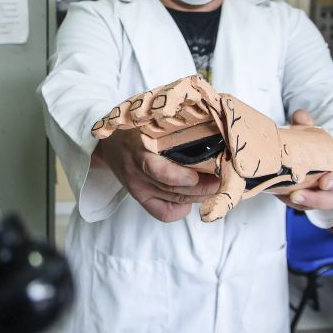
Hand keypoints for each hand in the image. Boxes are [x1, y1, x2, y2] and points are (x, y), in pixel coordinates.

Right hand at [92, 128, 219, 221]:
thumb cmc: (135, 128)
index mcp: (139, 148)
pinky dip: (182, 210)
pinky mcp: (140, 199)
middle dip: (203, 186)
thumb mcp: (149, 119)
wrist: (109, 145)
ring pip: (175, 199)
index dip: (180, 177)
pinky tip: (190, 199)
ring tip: (216, 185)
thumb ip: (173, 121)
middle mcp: (137, 172)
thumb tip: (210, 119)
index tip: (200, 173)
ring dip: (199, 195)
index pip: (157, 170)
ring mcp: (138, 188)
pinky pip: (164, 214)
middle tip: (223, 178)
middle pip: (174, 188)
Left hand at [276, 109, 332, 211]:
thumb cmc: (316, 148)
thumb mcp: (313, 135)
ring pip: (318, 205)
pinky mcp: (312, 201)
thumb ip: (306, 125)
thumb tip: (301, 116)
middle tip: (296, 196)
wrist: (315, 160)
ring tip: (287, 198)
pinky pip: (305, 206)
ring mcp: (325, 194)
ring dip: (302, 204)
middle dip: (316, 199)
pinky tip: (280, 195)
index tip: (324, 183)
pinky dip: (293, 203)